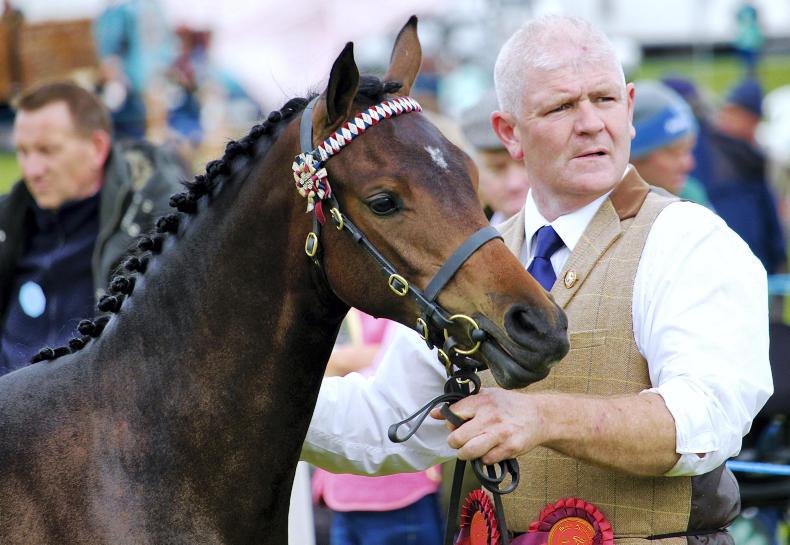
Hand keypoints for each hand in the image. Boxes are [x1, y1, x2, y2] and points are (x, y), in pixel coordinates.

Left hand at [430, 388, 546, 464]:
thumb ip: (462, 403)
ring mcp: (500, 434)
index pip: (453, 413)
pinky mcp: (509, 448)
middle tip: (459, 441)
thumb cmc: (509, 406)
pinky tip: (489, 451)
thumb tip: (435, 413)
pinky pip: (485, 460)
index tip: (454, 424)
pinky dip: (484, 459)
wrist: (539, 416)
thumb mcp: (487, 395)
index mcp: (482, 400)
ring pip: (468, 452)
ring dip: (465, 454)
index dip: (449, 421)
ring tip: (469, 449)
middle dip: (454, 442)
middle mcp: (490, 416)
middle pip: (457, 438)